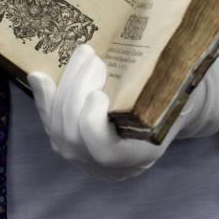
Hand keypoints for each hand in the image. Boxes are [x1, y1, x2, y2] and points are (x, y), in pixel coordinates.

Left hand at [28, 45, 218, 180]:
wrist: (168, 114)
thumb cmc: (175, 98)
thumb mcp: (178, 93)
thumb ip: (171, 81)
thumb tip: (178, 51)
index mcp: (137, 156)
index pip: (102, 152)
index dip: (92, 123)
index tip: (100, 93)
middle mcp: (109, 166)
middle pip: (73, 135)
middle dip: (75, 90)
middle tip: (91, 56)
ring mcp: (86, 159)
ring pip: (58, 129)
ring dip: (65, 86)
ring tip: (83, 55)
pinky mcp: (72, 144)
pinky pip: (51, 125)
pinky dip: (44, 99)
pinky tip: (39, 76)